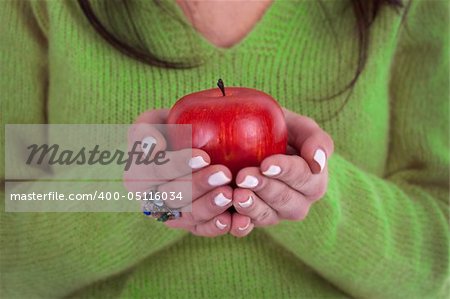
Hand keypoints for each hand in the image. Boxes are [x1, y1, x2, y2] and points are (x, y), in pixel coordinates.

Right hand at [124, 109, 251, 236]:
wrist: (196, 143)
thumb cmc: (172, 128)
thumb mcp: (153, 121)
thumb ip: (144, 131)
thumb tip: (151, 147)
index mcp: (136, 177)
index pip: (152, 174)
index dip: (176, 167)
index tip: (202, 156)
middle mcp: (153, 201)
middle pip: (172, 199)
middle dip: (197, 187)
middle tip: (223, 174)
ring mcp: (174, 216)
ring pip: (189, 217)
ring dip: (209, 207)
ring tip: (230, 194)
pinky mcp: (195, 225)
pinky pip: (204, 230)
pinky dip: (219, 227)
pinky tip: (234, 219)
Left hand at [232, 108, 333, 226]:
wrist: (246, 136)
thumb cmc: (277, 129)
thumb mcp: (297, 126)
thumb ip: (316, 139)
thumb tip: (318, 163)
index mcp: (313, 179)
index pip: (305, 178)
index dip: (286, 172)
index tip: (266, 164)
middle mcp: (298, 202)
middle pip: (286, 201)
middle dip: (265, 188)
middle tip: (243, 177)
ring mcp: (276, 214)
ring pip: (268, 216)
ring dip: (251, 206)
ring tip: (236, 194)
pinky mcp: (253, 220)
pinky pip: (248, 228)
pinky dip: (239, 225)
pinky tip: (229, 217)